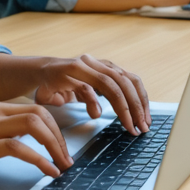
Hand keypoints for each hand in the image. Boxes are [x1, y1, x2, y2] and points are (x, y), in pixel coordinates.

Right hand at [0, 101, 71, 178]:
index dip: (56, 126)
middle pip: (40, 114)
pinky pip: (17, 148)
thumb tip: (26, 139)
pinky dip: (38, 159)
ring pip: (33, 125)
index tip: (63, 145)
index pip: (35, 108)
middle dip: (60, 136)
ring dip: (54, 146)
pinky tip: (46, 171)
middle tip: (67, 157)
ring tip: (62, 165)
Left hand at [34, 54, 150, 134]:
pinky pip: (129, 80)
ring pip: (129, 79)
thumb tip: (97, 112)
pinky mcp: (109, 68)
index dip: (120, 105)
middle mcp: (92, 62)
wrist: (43, 69)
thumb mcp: (48, 95)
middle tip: (140, 128)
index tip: (128, 124)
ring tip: (145, 121)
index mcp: (76, 66)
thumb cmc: (44, 85)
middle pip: (122, 82)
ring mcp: (102, 63)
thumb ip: (71, 100)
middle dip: (135, 107)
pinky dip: (138, 96)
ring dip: (140, 101)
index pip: (106, 84)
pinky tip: (142, 110)